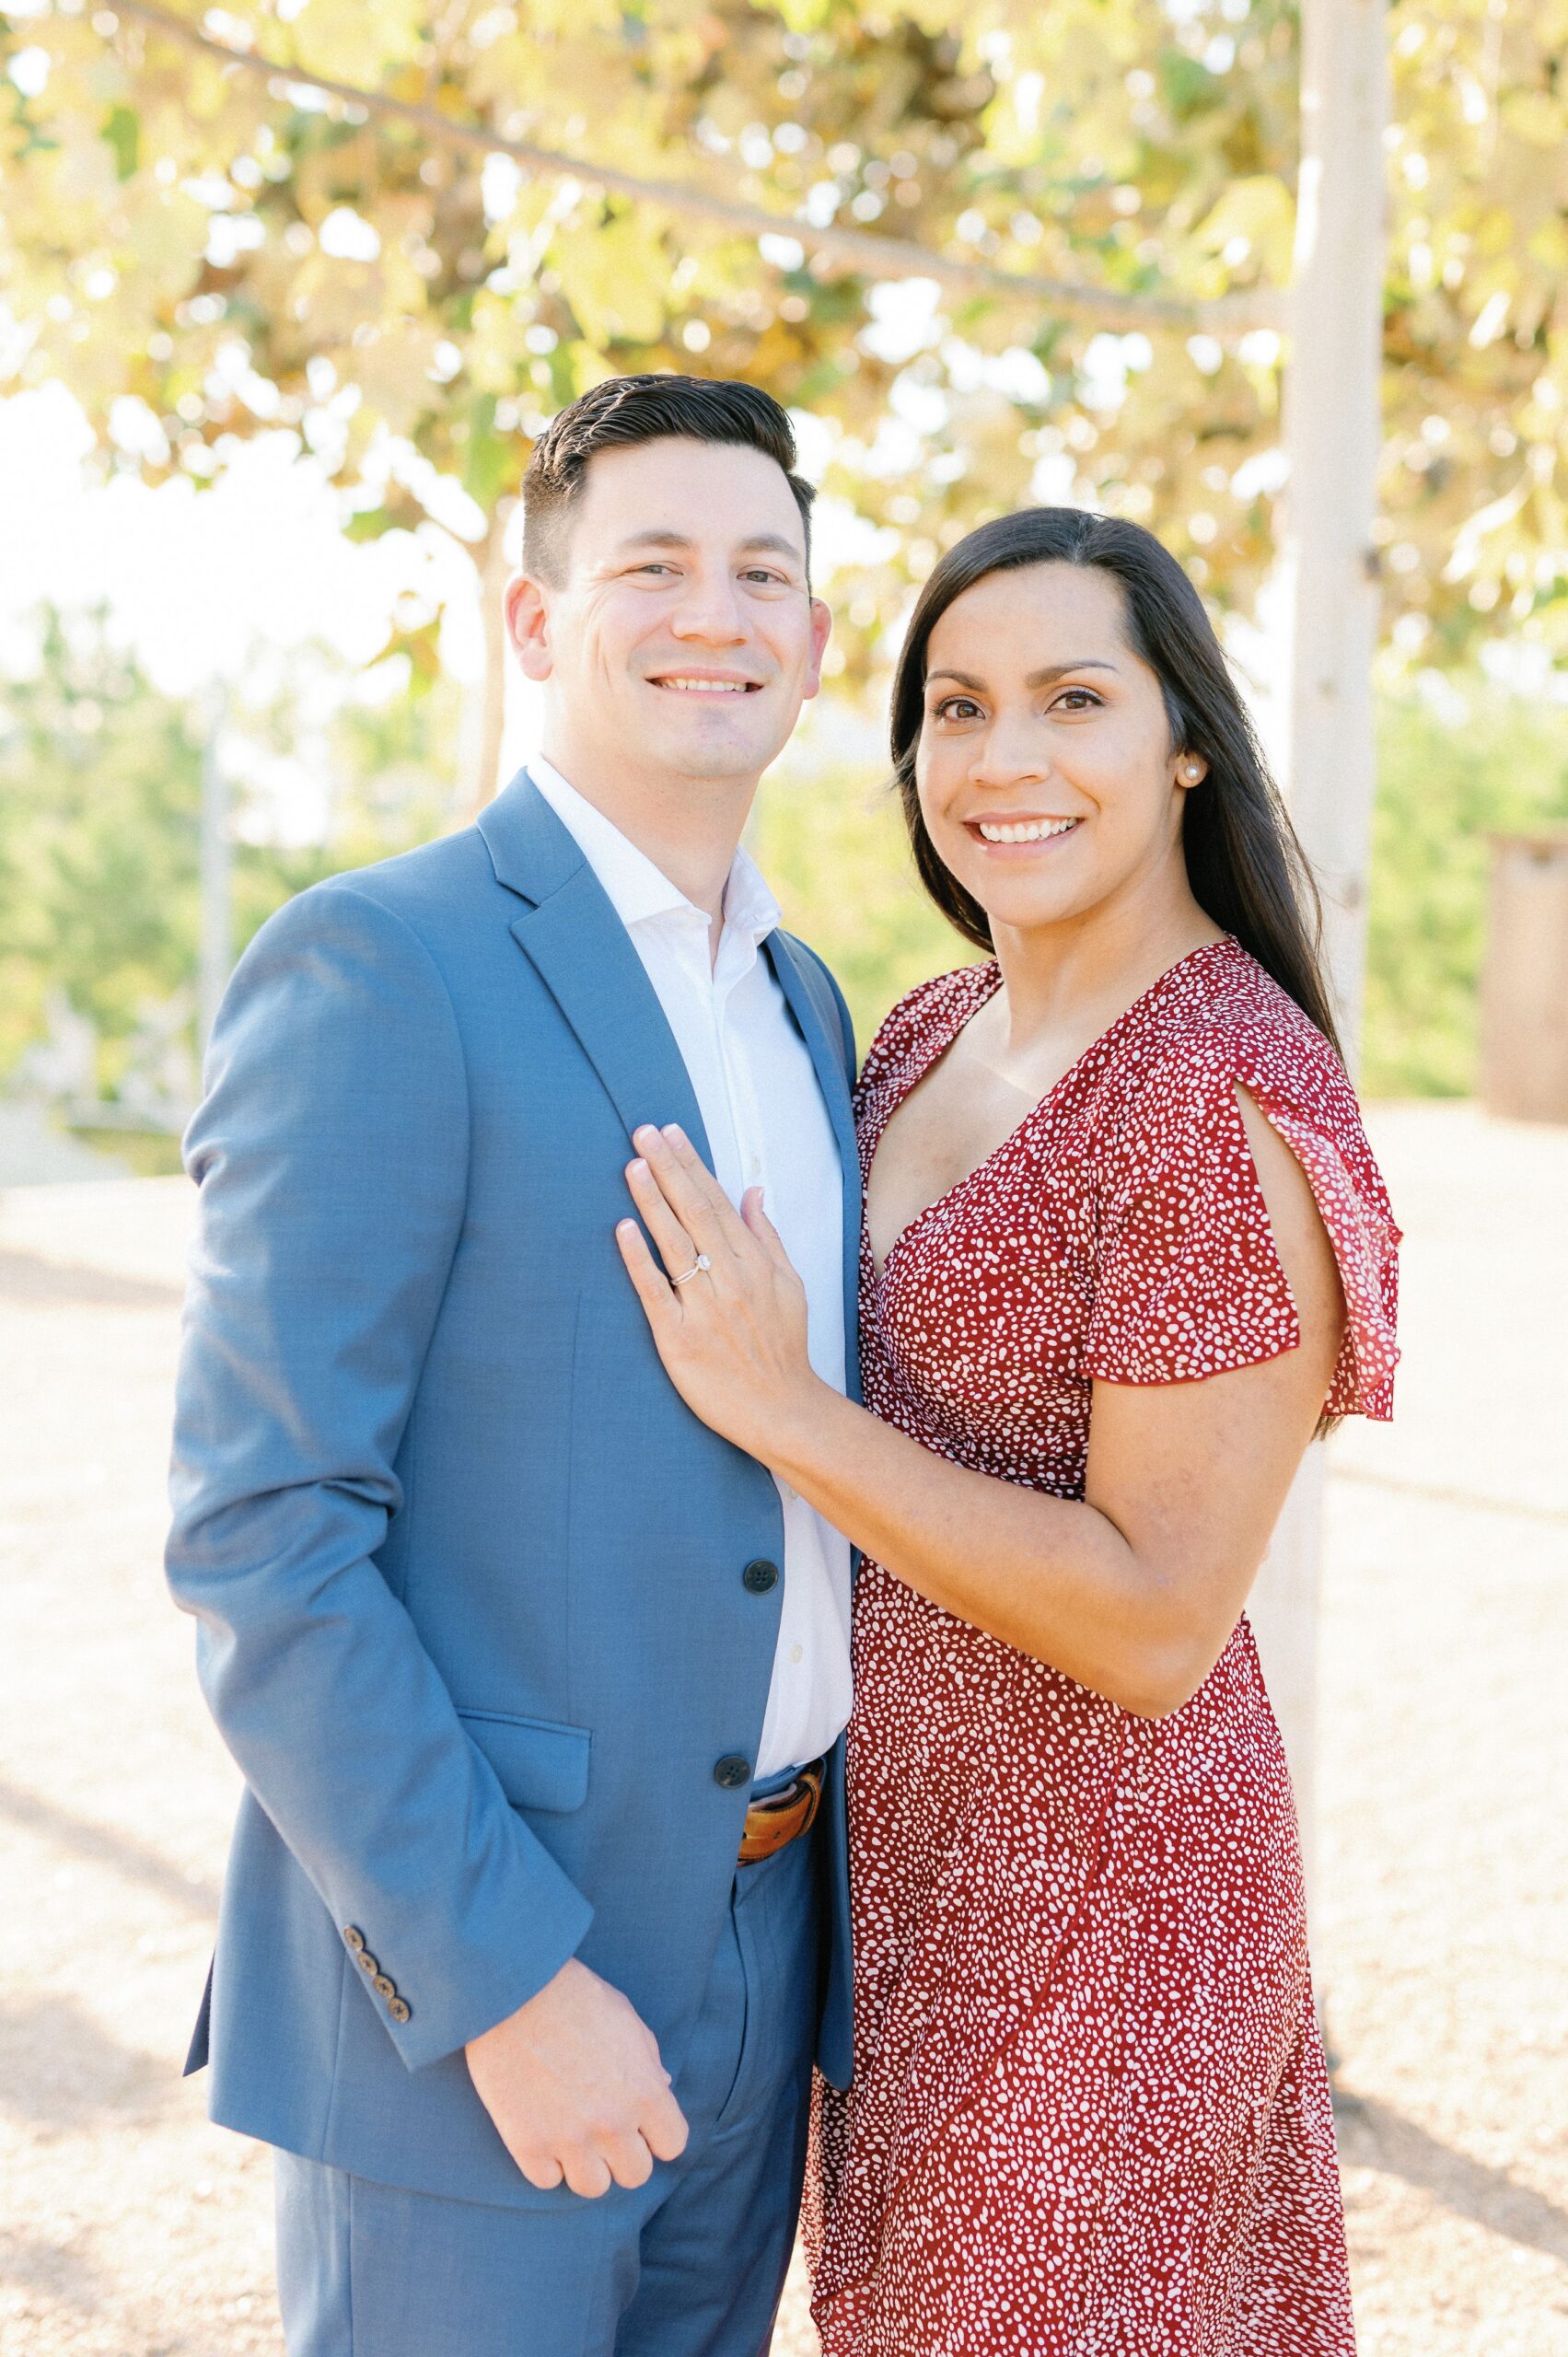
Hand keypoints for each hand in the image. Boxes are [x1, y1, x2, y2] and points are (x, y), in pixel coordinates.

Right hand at [465, 1957, 688, 2197]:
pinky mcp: (528, 2145)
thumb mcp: (627, 2021)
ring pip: (593, 2187)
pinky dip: (546, 2163)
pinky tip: (541, 2133)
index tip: (641, 2124)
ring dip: (586, 2165)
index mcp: (645, 2092)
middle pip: (635, 2175)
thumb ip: (648, 2062)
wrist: (515, 1989)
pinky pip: (548, 2181)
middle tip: (603, 2129)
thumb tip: (663, 2087)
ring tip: (572, 2135)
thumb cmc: (575, 1996)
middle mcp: (613, 2123)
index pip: (673, 2144)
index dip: (657, 2135)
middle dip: (623, 2154)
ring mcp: (569, 2139)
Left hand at [616, 1124, 824, 1461]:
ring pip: (674, 1243)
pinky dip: (639, 1260)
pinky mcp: (680, 1339)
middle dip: (667, 1168)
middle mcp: (729, 1278)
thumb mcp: (790, 1285)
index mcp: (754, 1263)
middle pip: (693, 1212)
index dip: (691, 1165)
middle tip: (642, 1132)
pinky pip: (655, 1292)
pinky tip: (623, 1230)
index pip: (717, 1201)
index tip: (670, 1133)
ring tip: (632, 1165)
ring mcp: (704, 1307)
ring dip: (652, 1201)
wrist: (783, 1410)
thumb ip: (767, 1237)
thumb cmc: (783, 1348)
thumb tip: (753, 1192)